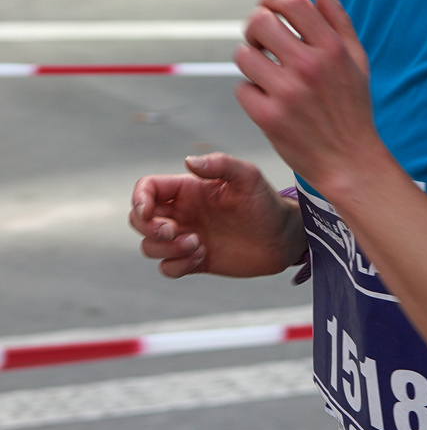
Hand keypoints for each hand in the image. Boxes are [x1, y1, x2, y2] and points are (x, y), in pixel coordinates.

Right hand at [129, 152, 306, 278]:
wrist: (283, 238)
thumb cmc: (266, 203)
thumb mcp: (248, 176)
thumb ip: (220, 164)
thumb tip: (188, 161)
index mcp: (189, 189)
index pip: (147, 188)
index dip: (139, 199)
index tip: (148, 211)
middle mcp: (183, 212)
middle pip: (139, 219)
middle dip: (147, 227)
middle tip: (173, 231)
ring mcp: (187, 237)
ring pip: (149, 246)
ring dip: (165, 248)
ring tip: (198, 243)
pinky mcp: (195, 261)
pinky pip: (167, 268)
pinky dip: (176, 265)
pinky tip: (201, 256)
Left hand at [234, 0, 381, 193]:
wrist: (350, 161)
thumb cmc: (352, 109)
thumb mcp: (356, 61)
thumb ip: (339, 21)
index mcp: (332, 48)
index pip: (291, 2)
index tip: (268, 6)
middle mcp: (309, 66)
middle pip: (259, 22)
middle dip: (254, 27)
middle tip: (260, 40)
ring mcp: (287, 92)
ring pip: (243, 54)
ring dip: (248, 59)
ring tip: (262, 69)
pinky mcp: (269, 117)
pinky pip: (242, 88)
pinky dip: (250, 92)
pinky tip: (267, 99)